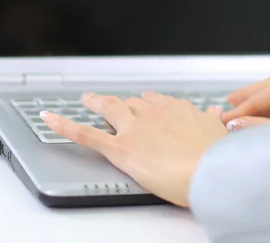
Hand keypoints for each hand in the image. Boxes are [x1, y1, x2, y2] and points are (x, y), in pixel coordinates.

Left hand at [40, 93, 227, 206]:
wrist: (209, 171)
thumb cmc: (217, 157)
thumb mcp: (219, 134)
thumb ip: (211, 121)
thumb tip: (214, 112)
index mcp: (176, 110)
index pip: (155, 101)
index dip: (145, 103)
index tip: (142, 103)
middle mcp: (153, 113)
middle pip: (131, 103)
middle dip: (119, 101)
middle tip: (109, 100)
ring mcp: (135, 129)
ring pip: (109, 109)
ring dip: (96, 102)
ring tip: (86, 99)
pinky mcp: (120, 148)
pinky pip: (87, 134)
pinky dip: (65, 125)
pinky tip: (51, 118)